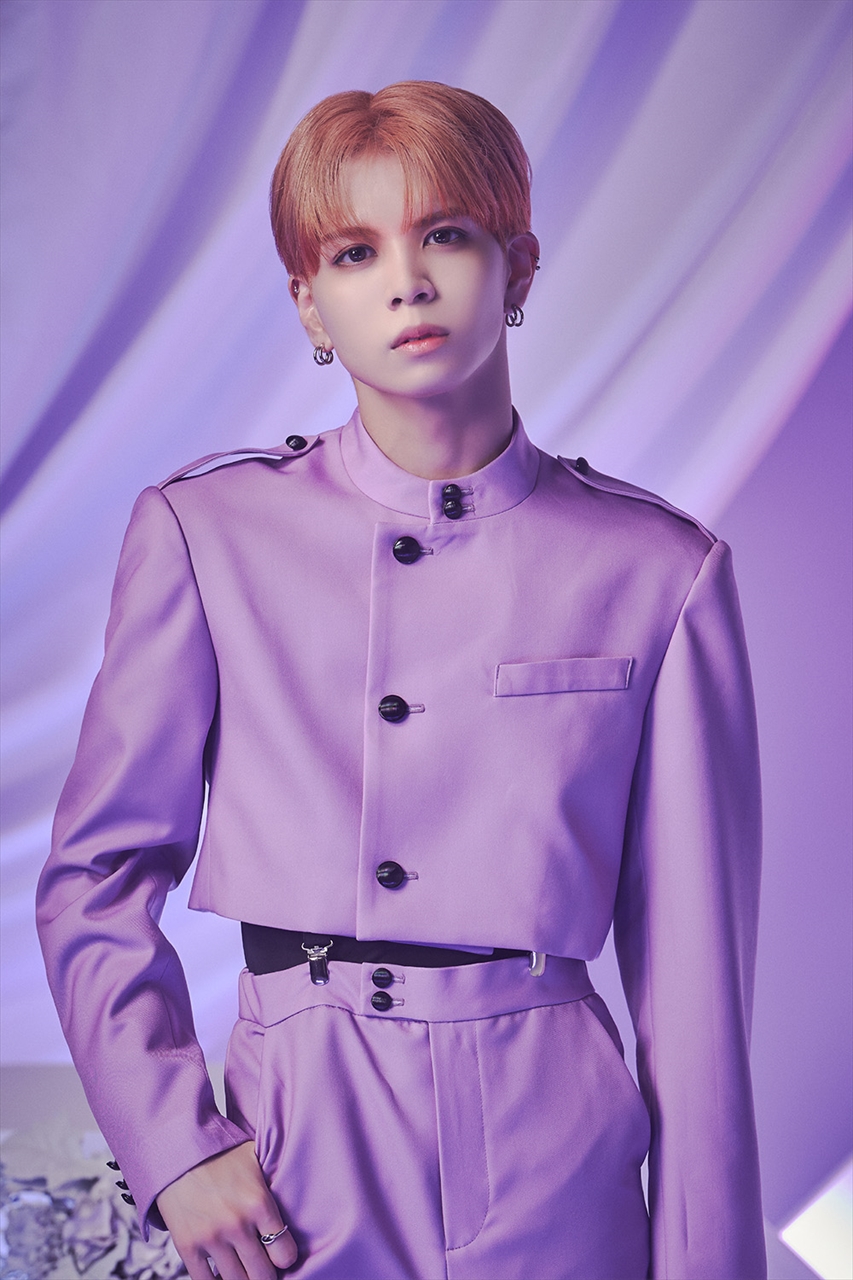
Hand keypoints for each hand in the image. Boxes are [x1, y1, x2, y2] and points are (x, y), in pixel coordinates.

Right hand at [156, 1141, 297, 1279]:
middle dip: (266, 1272)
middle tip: (264, 1265)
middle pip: (263, 1275)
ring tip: (245, 1268)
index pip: (285, 1254)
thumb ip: (276, 1180)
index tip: (280, 1252)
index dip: (285, 1256)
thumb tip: (302, 1190)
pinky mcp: (187, 1246)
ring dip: (243, 1278)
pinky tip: (223, 1272)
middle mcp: (236, 1223)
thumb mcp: (257, 1158)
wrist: (178, 1151)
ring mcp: (210, 1237)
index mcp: (258, 1202)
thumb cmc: (223, 1153)